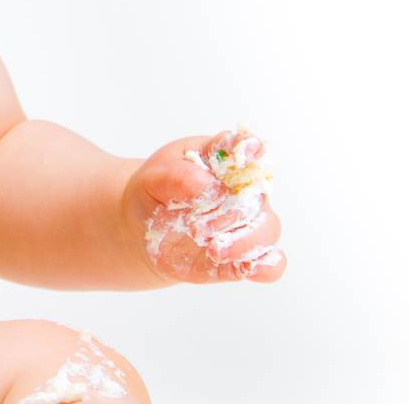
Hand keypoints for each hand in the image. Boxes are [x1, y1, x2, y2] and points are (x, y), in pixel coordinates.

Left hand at [121, 126, 284, 283]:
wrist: (143, 229)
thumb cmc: (155, 193)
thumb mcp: (154, 178)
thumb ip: (179, 176)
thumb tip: (209, 186)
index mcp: (221, 160)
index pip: (242, 146)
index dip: (249, 146)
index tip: (249, 148)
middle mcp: (243, 190)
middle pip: (257, 196)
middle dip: (231, 213)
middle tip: (197, 227)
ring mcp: (247, 223)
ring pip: (267, 230)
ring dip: (245, 241)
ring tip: (213, 250)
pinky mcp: (244, 254)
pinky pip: (270, 263)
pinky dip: (266, 267)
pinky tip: (248, 269)